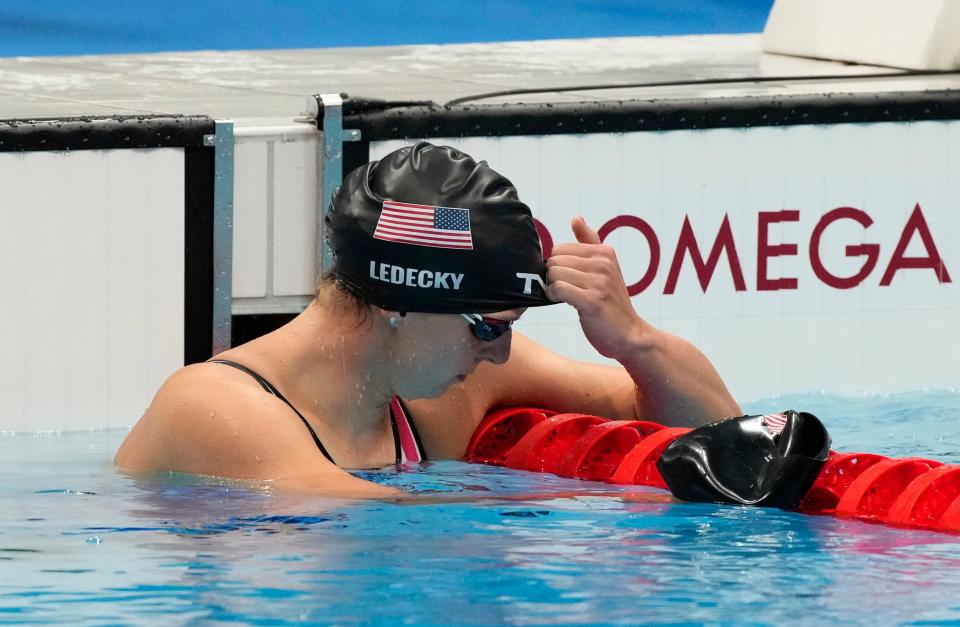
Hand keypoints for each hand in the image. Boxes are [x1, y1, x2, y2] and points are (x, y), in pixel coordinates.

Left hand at [545, 217, 646, 361]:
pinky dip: (554, 296)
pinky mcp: (592, 300)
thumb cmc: (611, 303)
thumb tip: (576, 217)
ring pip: (554, 274)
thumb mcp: (605, 268)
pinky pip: (558, 289)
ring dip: (553, 288)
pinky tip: (563, 302)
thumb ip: (589, 242)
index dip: (557, 266)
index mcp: (605, 252)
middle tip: (565, 291)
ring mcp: (599, 281)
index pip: (560, 248)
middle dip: (553, 277)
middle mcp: (603, 263)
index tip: (568, 279)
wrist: (629, 335)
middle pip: (554, 260)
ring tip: (566, 297)